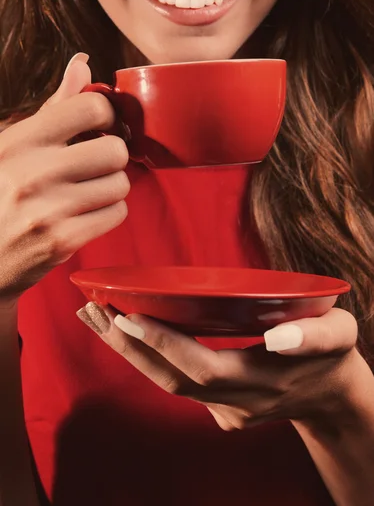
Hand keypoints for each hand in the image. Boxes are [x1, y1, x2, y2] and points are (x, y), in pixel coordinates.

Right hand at [0, 53, 129, 300]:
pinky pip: (116, 214)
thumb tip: (83, 63)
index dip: (106, 116)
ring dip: (110, 187)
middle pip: (115, 149)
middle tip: (96, 165)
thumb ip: (51, 108)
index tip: (102, 127)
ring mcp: (49, 209)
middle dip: (112, 157)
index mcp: (19, 141)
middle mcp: (33, 172)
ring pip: (120, 184)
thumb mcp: (10, 146)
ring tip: (87, 192)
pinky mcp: (62, 241)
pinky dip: (107, 213)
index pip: (91, 108)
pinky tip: (85, 214)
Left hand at [77, 303, 359, 429]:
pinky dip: (146, 356)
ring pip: (167, 382)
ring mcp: (224, 409)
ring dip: (128, 352)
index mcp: (263, 382)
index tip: (127, 317)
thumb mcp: (339, 336)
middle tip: (92, 310)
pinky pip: (174, 381)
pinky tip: (124, 331)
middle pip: (171, 379)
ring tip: (95, 317)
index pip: (203, 368)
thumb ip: (315, 336)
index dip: (165, 344)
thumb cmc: (334, 356)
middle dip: (128, 347)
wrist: (331, 397)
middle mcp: (236, 402)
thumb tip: (278, 335)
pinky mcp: (217, 407)